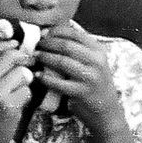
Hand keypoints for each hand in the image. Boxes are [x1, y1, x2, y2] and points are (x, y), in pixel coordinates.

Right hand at [0, 39, 34, 142]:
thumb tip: (10, 60)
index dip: (2, 43)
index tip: (14, 42)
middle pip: (9, 57)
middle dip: (23, 58)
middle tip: (30, 61)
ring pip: (22, 74)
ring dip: (25, 82)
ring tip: (19, 93)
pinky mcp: (9, 106)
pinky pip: (26, 92)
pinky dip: (26, 98)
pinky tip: (17, 106)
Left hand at [35, 23, 127, 140]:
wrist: (106, 111)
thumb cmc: (94, 82)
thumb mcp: (93, 62)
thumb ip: (77, 48)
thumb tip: (49, 32)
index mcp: (99, 50)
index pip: (75, 33)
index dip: (55, 31)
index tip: (42, 33)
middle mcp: (97, 62)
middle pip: (66, 46)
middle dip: (47, 44)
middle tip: (36, 45)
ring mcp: (90, 77)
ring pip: (62, 61)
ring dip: (45, 57)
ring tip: (35, 56)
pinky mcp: (82, 92)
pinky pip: (58, 82)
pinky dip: (45, 78)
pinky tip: (38, 75)